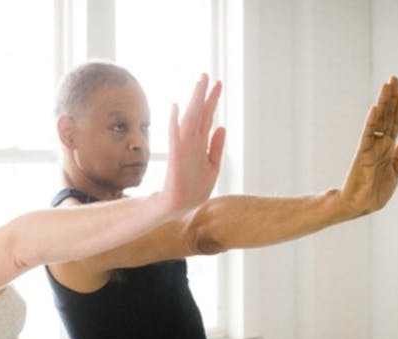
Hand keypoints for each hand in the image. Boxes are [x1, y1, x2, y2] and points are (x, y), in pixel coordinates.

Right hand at [162, 74, 225, 212]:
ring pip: (190, 118)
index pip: (207, 116)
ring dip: (194, 101)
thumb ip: (217, 146)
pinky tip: (177, 107)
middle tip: (207, 74)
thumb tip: (222, 126)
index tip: (217, 84)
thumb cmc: (195, 188)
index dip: (212, 100)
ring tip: (199, 83)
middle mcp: (192, 141)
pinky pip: (175, 136)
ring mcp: (184, 147)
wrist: (180, 205)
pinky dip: (175, 121)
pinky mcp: (176, 156)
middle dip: (203, 94)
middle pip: (199, 113)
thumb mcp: (213, 165)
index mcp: (201, 143)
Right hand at [340, 75, 397, 216]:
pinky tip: (375, 108)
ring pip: (379, 121)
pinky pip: (369, 135)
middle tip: (393, 78)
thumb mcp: (394, 175)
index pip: (393, 123)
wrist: (358, 206)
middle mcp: (378, 145)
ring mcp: (370, 148)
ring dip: (384, 102)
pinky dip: (372, 121)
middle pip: (386, 117)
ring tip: (387, 84)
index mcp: (387, 150)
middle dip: (391, 98)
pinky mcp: (363, 155)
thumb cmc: (373, 194)